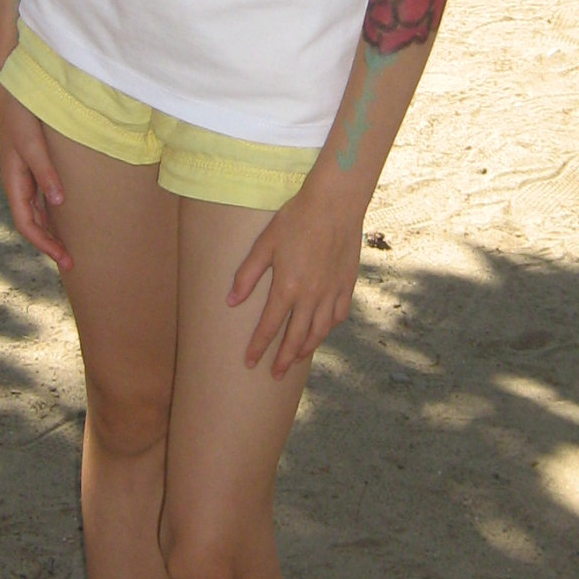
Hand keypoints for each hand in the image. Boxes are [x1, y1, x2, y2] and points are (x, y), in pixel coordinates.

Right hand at [0, 76, 70, 269]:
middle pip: (31, 222)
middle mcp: (17, 180)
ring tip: (71, 246)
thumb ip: (44, 170)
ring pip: (35, 211)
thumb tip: (58, 203)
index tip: (65, 260)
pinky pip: (41, 195)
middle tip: (73, 262)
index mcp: (13, 179)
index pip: (26, 223)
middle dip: (49, 243)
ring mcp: (23, 172)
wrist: (11, 83)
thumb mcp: (32, 141)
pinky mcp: (33, 161)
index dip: (44, 244)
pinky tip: (66, 215)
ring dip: (51, 230)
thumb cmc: (20, 111)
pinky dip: (52, 211)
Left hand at [228, 176, 362, 376]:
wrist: (335, 204)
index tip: (250, 363)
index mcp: (287, 288)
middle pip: (296, 338)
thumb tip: (231, 302)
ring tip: (296, 359)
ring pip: (319, 331)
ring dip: (306, 349)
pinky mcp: (347, 284)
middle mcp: (311, 296)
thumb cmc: (296, 219)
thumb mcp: (265, 244)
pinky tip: (323, 330)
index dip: (258, 348)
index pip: (269, 327)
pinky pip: (338, 315)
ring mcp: (332, 292)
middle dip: (283, 359)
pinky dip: (329, 328)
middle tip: (275, 374)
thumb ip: (247, 275)